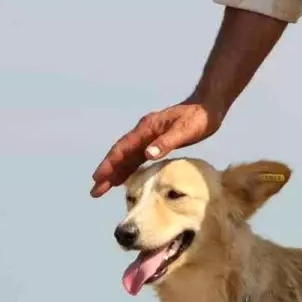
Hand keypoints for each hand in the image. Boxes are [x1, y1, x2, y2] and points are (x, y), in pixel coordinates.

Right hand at [90, 98, 223, 197]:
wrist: (207, 109)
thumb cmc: (198, 119)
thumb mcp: (184, 131)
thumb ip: (166, 142)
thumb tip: (147, 154)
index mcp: (146, 130)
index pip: (122, 150)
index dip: (109, 165)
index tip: (97, 179)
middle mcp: (143, 133)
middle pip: (120, 155)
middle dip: (107, 173)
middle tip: (95, 192)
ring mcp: (148, 137)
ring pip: (127, 158)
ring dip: (115, 173)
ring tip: (104, 188)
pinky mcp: (155, 141)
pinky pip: (137, 158)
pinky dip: (128, 169)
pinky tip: (125, 179)